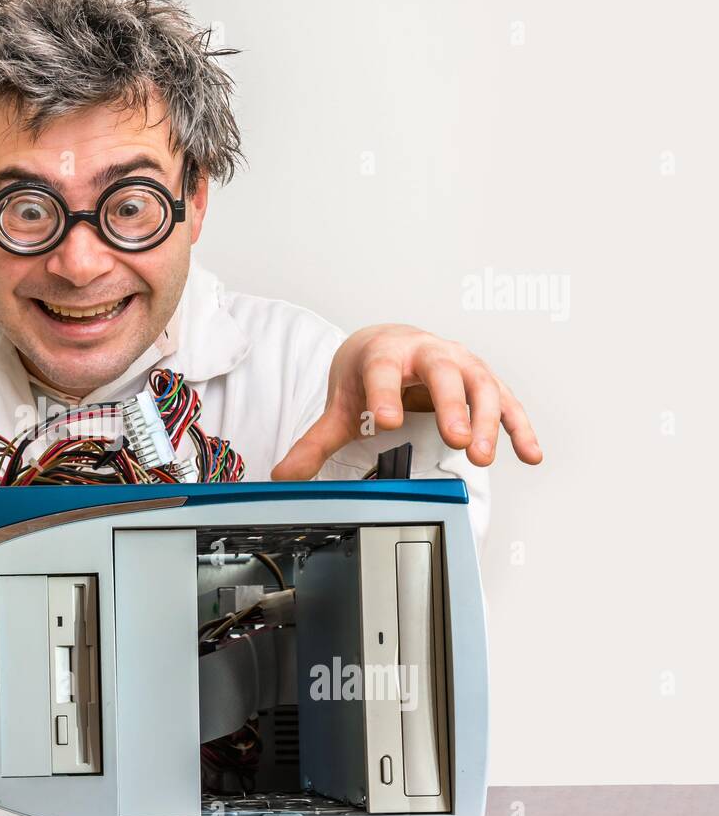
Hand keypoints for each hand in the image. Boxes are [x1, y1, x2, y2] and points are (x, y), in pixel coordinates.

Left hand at [272, 324, 541, 479]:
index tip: (386, 420)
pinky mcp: (480, 381)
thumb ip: (316, 441)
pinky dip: (519, 427)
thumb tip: (285, 474)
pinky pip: (506, 402)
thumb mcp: (341, 404)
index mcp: (385, 354)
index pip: (384, 372)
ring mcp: (459, 363)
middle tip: (457, 440)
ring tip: (483, 457)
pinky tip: (529, 454)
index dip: (386, 395)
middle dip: (452, 406)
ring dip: (487, 421)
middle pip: (443, 373)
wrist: (386, 342)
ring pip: (481, 384)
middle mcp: (427, 352)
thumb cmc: (367, 372)